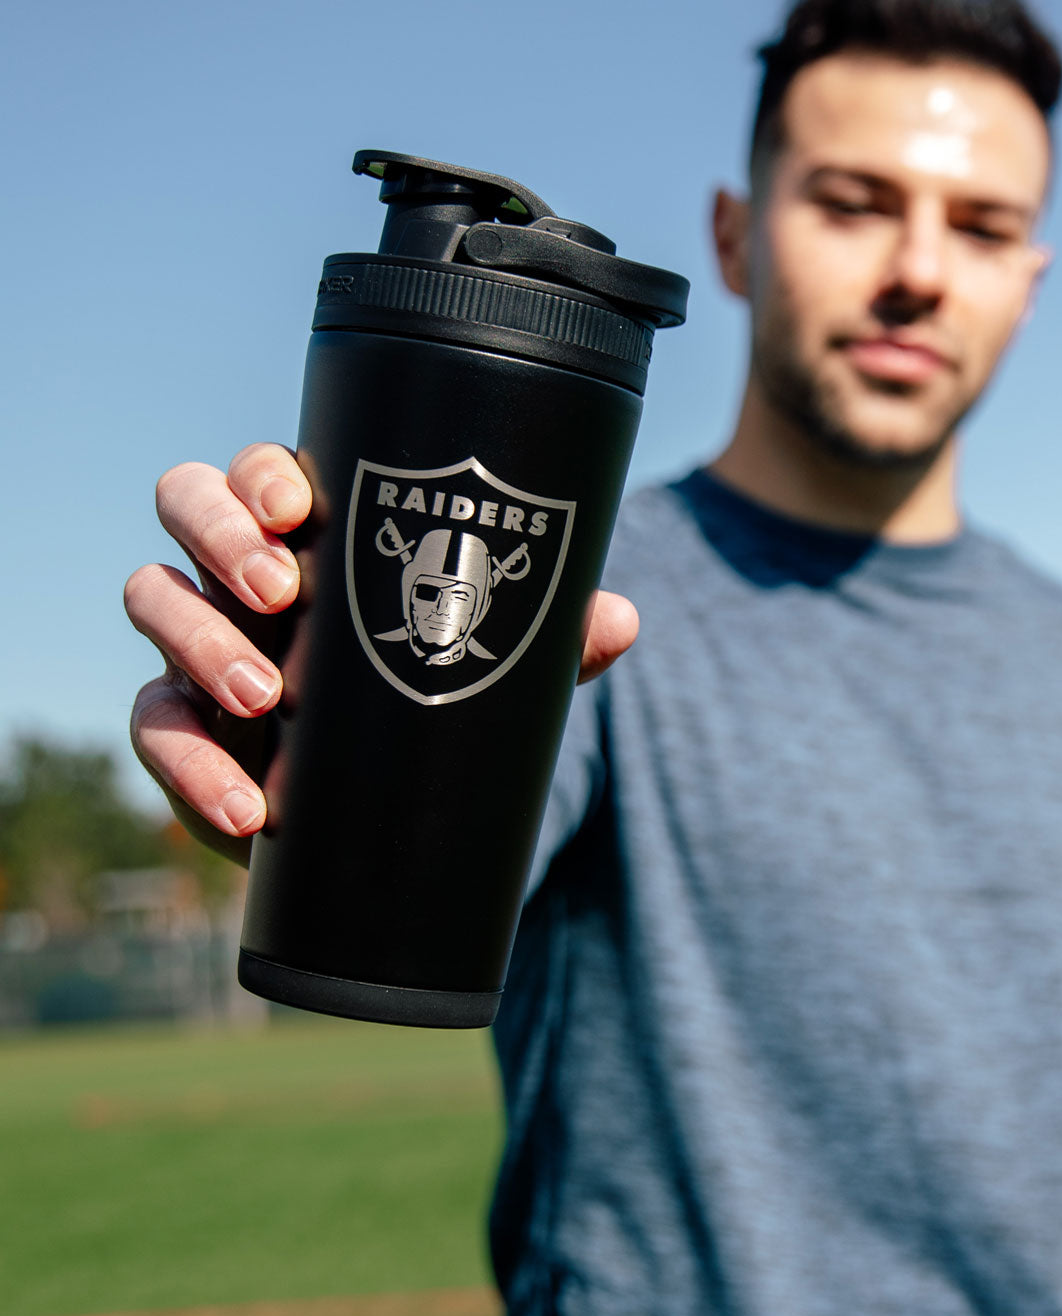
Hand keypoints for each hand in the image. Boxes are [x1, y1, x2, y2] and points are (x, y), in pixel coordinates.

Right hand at [125, 443, 637, 862]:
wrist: (387, 801)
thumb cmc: (432, 696)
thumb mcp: (492, 665)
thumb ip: (549, 641)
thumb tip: (619, 618)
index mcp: (309, 531)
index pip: (262, 471)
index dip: (263, 474)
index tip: (300, 506)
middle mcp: (239, 570)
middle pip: (185, 503)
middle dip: (220, 534)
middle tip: (281, 588)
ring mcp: (198, 642)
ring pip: (149, 595)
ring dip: (196, 638)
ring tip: (262, 695)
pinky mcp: (180, 727)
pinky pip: (152, 725)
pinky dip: (188, 764)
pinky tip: (245, 806)